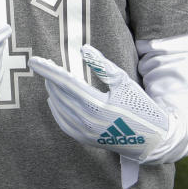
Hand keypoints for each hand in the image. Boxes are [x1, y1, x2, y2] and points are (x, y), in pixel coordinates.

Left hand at [29, 45, 168, 162]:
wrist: (153, 140)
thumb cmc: (141, 107)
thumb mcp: (124, 82)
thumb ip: (102, 65)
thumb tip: (84, 49)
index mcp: (96, 105)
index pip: (65, 82)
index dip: (48, 70)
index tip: (34, 60)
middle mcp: (87, 121)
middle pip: (59, 94)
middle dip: (49, 78)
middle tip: (43, 64)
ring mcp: (85, 132)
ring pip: (59, 107)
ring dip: (52, 91)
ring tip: (49, 77)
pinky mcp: (85, 139)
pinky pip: (63, 123)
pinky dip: (56, 109)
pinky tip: (53, 99)